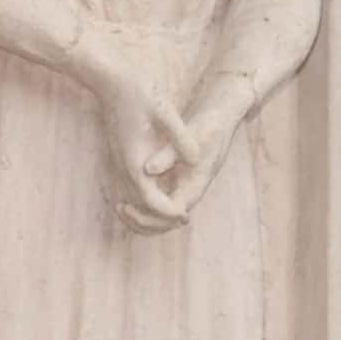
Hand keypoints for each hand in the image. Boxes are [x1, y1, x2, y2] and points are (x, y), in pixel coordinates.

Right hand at [75, 28, 199, 229]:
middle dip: (160, 219)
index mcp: (134, 161)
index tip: (186, 214)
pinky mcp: (122, 153)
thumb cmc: (135, 88)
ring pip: (134, 198)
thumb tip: (197, 160)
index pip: (151, 202)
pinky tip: (163, 189)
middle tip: (185, 217)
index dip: (169, 213)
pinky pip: (133, 184)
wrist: (106, 73)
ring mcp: (121, 160)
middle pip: (140, 207)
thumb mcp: (164, 110)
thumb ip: (181, 137)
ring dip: (152, 210)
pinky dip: (146, 196)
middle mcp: (124, 165)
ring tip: (176, 210)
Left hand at [122, 69, 253, 229]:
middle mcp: (190, 191)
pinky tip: (126, 192)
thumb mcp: (192, 137)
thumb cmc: (209, 124)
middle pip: (166, 221)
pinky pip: (161, 200)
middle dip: (143, 221)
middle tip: (119, 208)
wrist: (221, 117)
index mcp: (195, 186)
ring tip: (119, 207)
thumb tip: (147, 170)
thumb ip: (169, 154)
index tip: (126, 205)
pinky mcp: (179, 179)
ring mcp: (185, 187)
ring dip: (142, 216)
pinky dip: (144, 203)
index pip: (171, 214)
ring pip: (163, 215)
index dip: (148, 216)